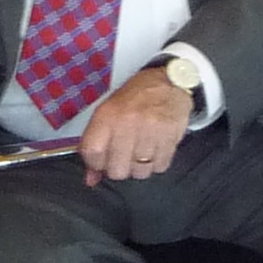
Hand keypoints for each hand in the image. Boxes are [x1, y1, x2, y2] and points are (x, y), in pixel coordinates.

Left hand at [76, 68, 193, 185]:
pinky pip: (160, 167)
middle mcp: (127, 123)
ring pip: (140, 172)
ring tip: (142, 152)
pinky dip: (157, 164)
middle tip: (124, 157)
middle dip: (119, 168)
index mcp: (107, 115)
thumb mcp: (109, 113)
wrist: (170, 83)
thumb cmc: (136, 99)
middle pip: (117, 170)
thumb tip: (91, 180)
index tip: (101, 162)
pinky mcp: (171, 137)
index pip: (92, 154)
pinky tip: (156, 150)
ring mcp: (151, 131)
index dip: (95, 164)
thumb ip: (96, 145)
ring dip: (140, 167)